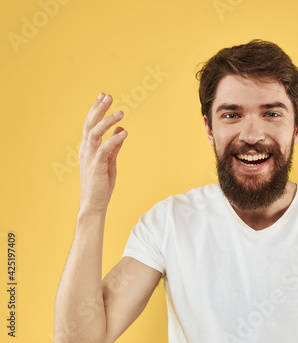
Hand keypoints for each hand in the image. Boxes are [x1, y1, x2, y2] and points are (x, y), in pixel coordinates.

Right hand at [78, 93, 127, 212]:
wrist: (94, 203)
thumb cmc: (101, 183)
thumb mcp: (110, 161)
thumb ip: (115, 145)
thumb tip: (122, 129)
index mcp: (88, 147)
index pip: (90, 124)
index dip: (96, 109)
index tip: (103, 96)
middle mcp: (86, 150)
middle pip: (90, 124)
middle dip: (99, 109)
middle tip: (108, 96)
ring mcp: (90, 158)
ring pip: (95, 134)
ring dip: (107, 121)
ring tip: (121, 112)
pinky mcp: (96, 166)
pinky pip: (105, 149)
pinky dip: (114, 139)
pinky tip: (124, 132)